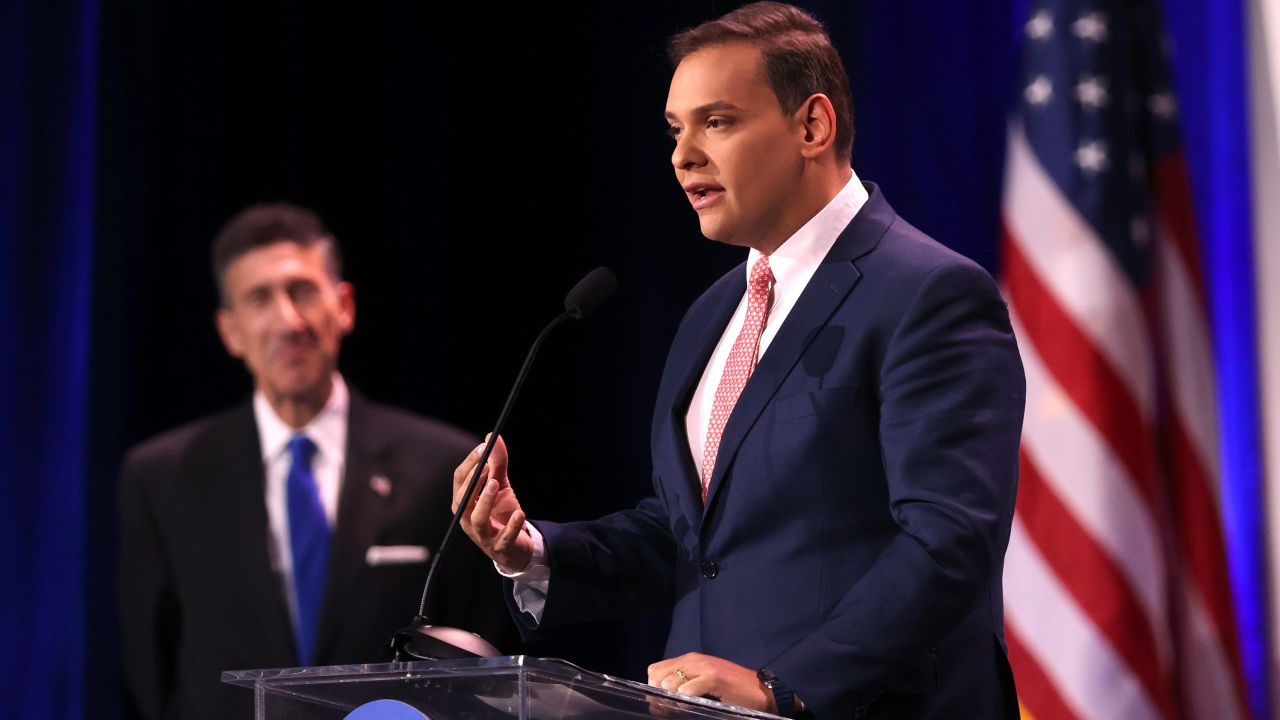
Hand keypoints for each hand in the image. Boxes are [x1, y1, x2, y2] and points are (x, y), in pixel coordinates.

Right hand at [451, 434, 532, 571]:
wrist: (516, 544)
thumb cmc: (502, 512)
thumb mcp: (501, 484)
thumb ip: (496, 462)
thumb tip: (492, 436)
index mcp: (464, 502)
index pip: (459, 481)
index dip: (470, 464)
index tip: (483, 447)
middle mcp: (467, 519)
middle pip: (462, 501)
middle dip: (473, 483)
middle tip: (486, 466)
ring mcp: (482, 535)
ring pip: (477, 520)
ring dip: (485, 501)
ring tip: (495, 483)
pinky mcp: (500, 547)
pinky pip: (503, 538)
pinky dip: (511, 527)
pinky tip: (520, 514)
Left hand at [647, 653, 775, 713]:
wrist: (760, 691)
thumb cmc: (731, 691)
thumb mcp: (702, 685)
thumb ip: (681, 690)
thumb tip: (657, 705)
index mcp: (689, 660)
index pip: (655, 670)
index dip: (655, 687)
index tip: (662, 701)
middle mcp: (694, 660)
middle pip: (658, 676)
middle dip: (659, 694)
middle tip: (670, 707)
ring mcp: (704, 667)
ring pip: (670, 682)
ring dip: (671, 698)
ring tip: (682, 707)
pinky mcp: (715, 677)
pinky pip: (689, 689)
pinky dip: (686, 698)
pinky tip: (693, 704)